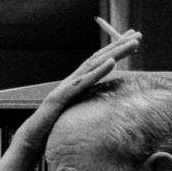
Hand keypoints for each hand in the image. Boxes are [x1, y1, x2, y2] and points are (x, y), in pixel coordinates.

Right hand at [15, 30, 141, 153]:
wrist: (33, 137)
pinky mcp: (63, 96)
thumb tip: (103, 99)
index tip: (132, 38)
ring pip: (94, 65)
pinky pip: (84, 82)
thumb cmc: (54, 125)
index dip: (116, 48)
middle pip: (99, 58)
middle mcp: (73, 79)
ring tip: (132, 44)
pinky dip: (98, 71)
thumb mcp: (76, 110)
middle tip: (138, 34)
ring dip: (114, 52)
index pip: (98, 61)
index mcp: (77, 82)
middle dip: (119, 44)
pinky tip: (112, 63)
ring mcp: (67, 86)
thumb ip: (87, 101)